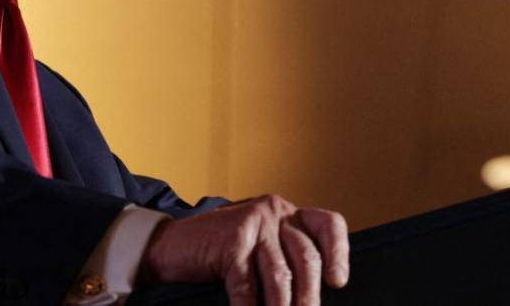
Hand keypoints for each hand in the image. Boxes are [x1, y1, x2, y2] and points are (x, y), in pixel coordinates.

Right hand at [138, 194, 348, 305]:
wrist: (170, 246)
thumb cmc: (218, 253)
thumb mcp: (259, 247)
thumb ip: (285, 260)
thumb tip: (310, 299)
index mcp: (287, 214)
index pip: (328, 225)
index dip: (339, 253)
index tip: (338, 282)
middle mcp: (274, 213)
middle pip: (307, 257)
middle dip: (309, 298)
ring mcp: (253, 225)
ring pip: (281, 276)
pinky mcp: (232, 242)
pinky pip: (248, 287)